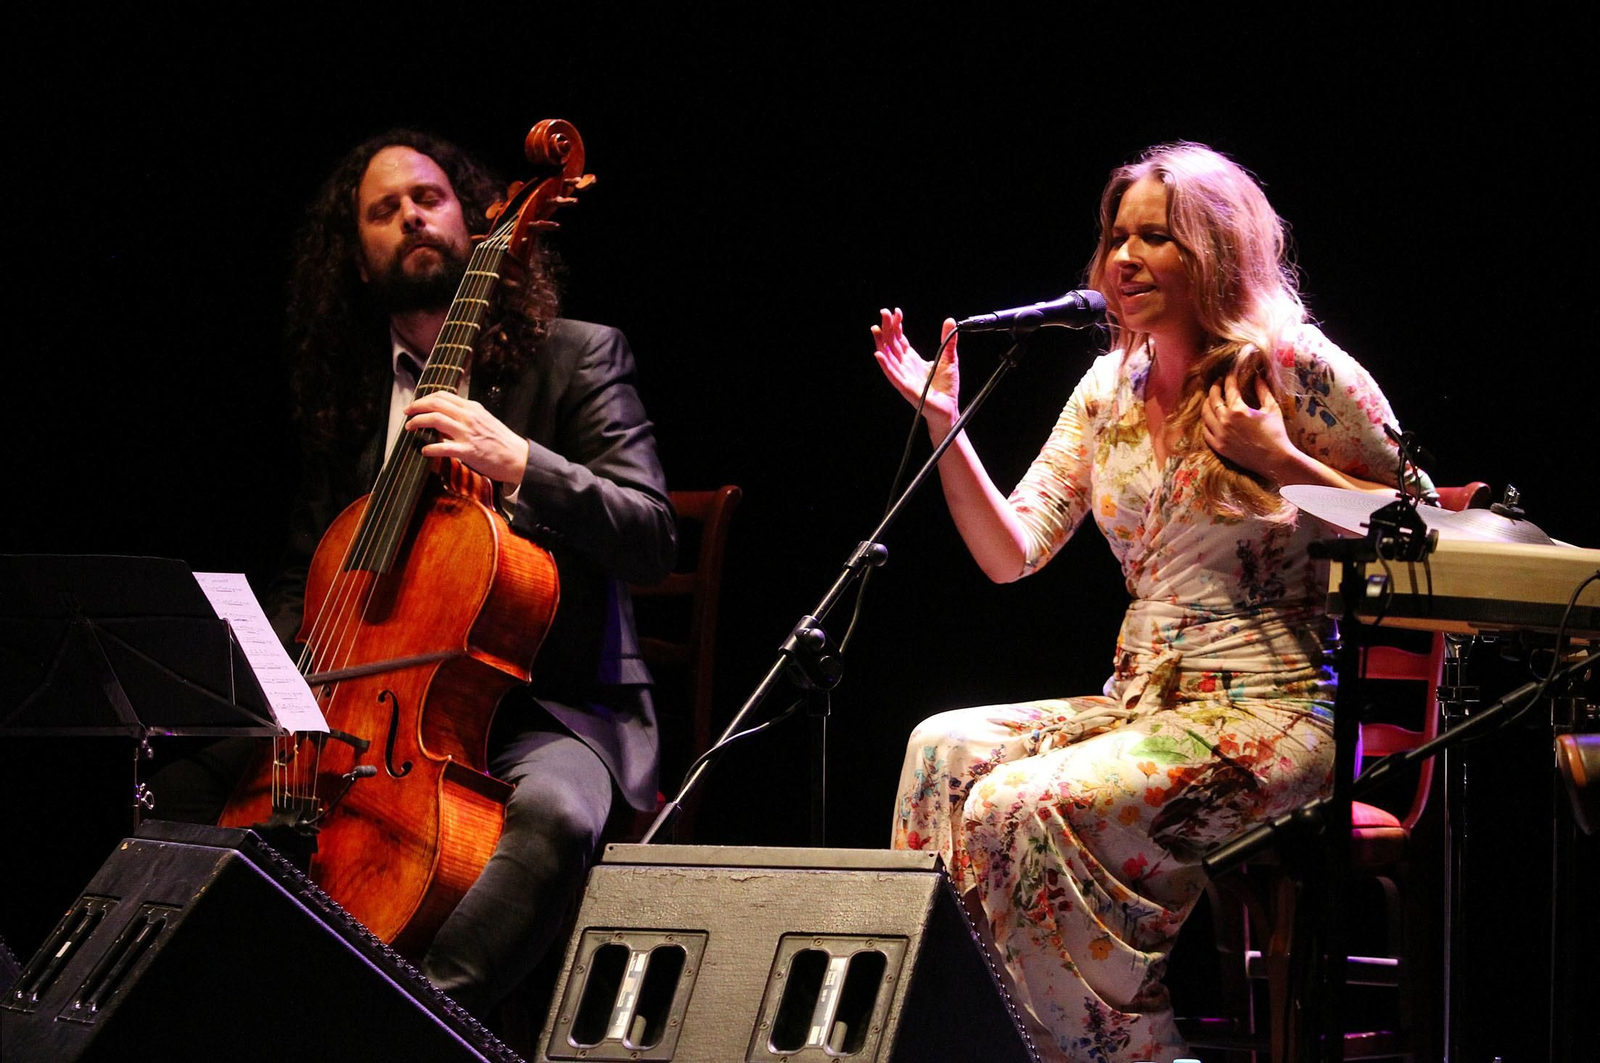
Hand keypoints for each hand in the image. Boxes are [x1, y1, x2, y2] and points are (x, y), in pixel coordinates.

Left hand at [404, 391, 530, 484]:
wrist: (518, 458)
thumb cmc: (500, 441)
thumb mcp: (484, 420)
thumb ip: (466, 415)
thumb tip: (445, 415)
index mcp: (472, 408)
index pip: (443, 396)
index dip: (424, 399)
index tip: (415, 405)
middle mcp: (469, 417)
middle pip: (435, 404)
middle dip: (416, 407)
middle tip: (406, 414)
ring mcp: (468, 433)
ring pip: (435, 420)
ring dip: (417, 423)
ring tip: (409, 429)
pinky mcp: (468, 451)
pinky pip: (443, 447)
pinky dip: (430, 448)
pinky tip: (424, 450)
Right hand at [871, 308, 959, 439]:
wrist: (949, 408)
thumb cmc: (946, 387)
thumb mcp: (949, 358)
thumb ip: (948, 340)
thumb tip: (950, 320)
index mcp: (912, 360)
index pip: (900, 339)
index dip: (897, 325)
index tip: (896, 312)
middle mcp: (905, 367)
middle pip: (892, 344)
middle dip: (887, 328)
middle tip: (884, 312)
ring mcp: (904, 377)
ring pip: (888, 357)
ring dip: (881, 343)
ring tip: (876, 329)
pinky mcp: (906, 388)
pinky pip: (893, 375)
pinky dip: (885, 365)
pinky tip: (878, 354)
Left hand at [1200, 371, 1297, 482]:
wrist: (1274, 460)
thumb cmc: (1276, 433)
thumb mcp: (1272, 408)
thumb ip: (1263, 390)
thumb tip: (1258, 376)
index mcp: (1238, 410)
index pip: (1229, 388)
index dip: (1229, 378)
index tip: (1230, 374)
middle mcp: (1225, 421)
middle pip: (1212, 399)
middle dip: (1215, 387)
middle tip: (1218, 382)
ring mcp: (1219, 435)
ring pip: (1205, 414)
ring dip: (1208, 403)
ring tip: (1212, 398)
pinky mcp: (1218, 447)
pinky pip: (1205, 432)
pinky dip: (1207, 423)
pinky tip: (1210, 419)